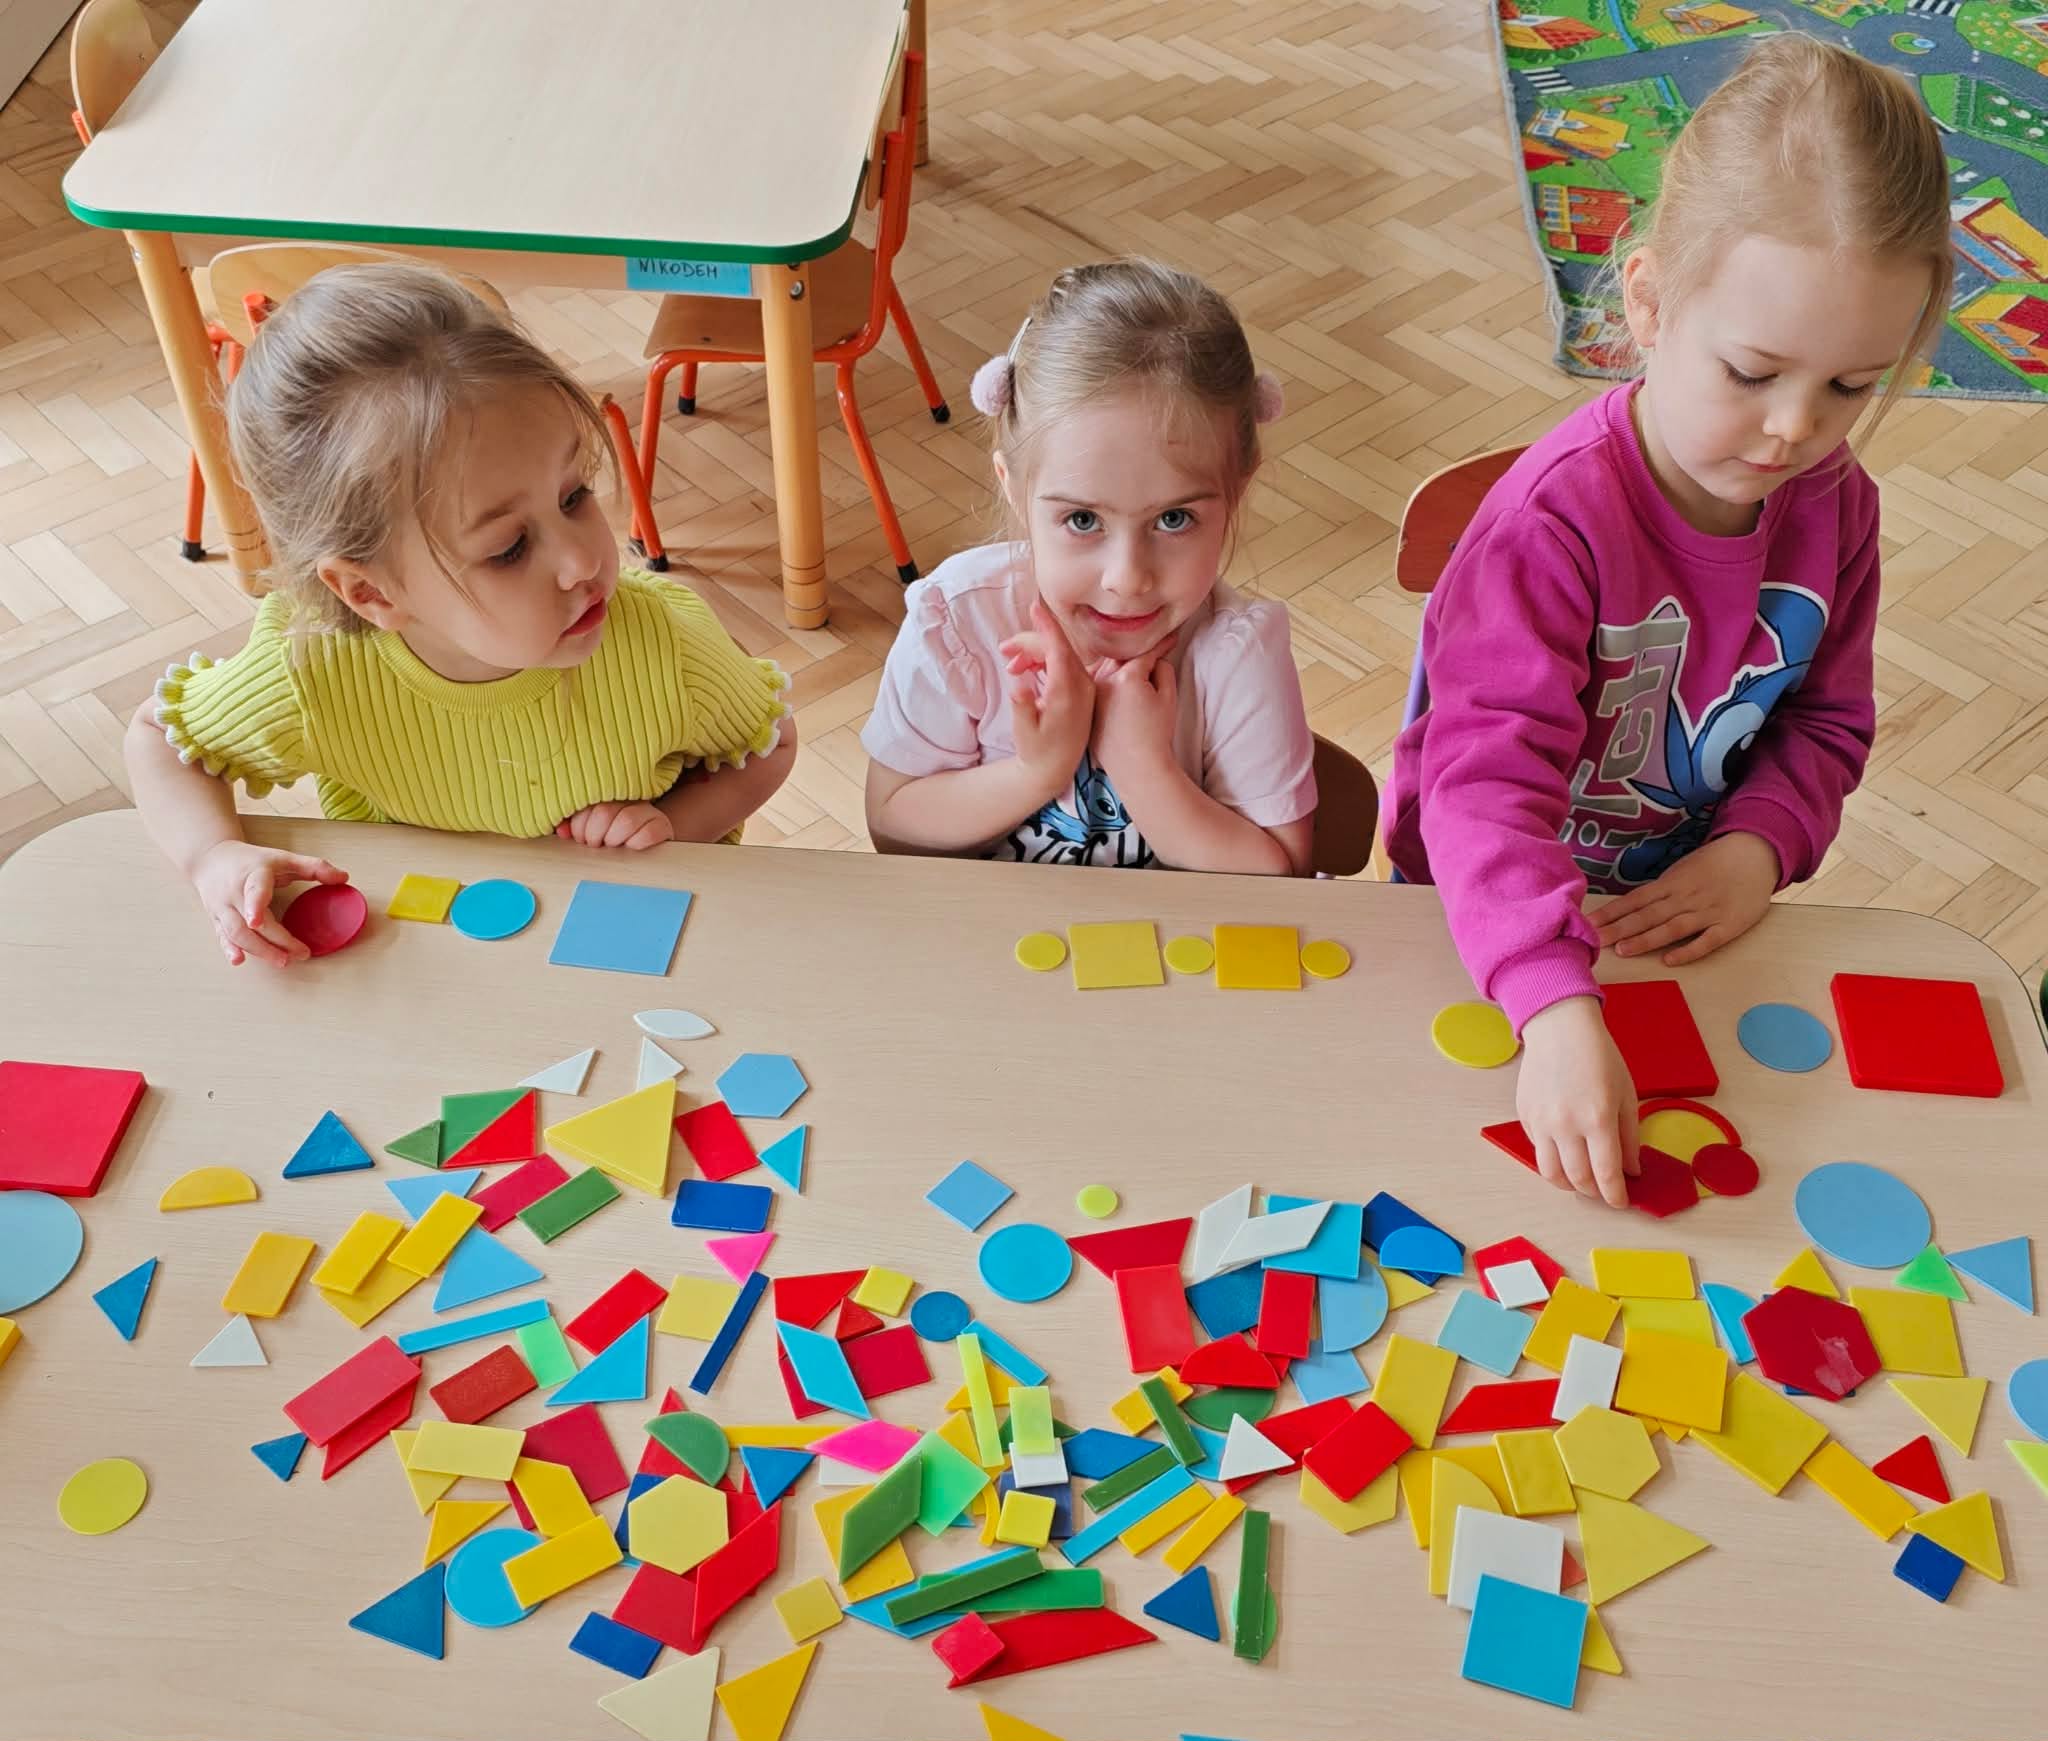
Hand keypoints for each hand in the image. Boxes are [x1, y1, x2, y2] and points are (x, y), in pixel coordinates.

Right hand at [191, 841, 347, 967]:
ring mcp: (222, 908)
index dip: (255, 906)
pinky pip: (221, 937)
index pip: (254, 891)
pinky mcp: (216, 919)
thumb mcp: (284, 858)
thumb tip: (344, 878)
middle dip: (274, 941)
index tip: (257, 921)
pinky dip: (230, 950)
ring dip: (258, 950)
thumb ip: (314, 867)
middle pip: (250, 923)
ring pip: (235, 933)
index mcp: (252, 875)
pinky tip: (239, 961)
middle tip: (300, 954)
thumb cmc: (252, 860)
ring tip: (282, 961)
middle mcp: (234, 893)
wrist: (211, 859)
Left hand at [556, 802, 674, 849]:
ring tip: (613, 846)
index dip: (579, 827)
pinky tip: (632, 847)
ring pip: (625, 822)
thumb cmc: (614, 837)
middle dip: (594, 836)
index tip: (582, 838)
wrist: (649, 843)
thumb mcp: (590, 829)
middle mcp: (627, 798)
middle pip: (603, 813)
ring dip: (614, 840)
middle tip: (597, 845)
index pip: (586, 805)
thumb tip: (562, 832)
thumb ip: (574, 827)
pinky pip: (648, 833)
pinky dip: (636, 844)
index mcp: (606, 794)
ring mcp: (647, 811)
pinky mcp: (662, 826)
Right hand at [997, 601, 1093, 787]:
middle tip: (1004, 650)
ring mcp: (1084, 687)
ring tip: (1011, 666)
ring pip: (1059, 655)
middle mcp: (1081, 686)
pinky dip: (1044, 662)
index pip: (1058, 649)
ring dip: (1034, 654)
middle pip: (1056, 649)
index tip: (1035, 606)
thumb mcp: (1024, 732)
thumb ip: (1021, 707)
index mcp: (1068, 692)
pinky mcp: (1082, 691)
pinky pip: (1064, 665)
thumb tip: (1017, 684)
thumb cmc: (1037, 752)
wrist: (1055, 769)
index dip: (1046, 626)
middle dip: (1029, 643)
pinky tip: (1026, 672)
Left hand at [1089, 638, 1178, 781]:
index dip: (1161, 645)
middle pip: (1123, 657)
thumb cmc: (1155, 735)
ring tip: (1134, 666)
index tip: (1171, 639)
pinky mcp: (1086, 707)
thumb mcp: (1168, 698)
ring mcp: (1091, 694)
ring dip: (1120, 665)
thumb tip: (1156, 660)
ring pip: (1105, 668)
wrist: (1137, 767)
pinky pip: (1095, 685)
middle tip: (1154, 652)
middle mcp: (1104, 681)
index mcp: (1126, 676)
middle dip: (1138, 653)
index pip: (1146, 652)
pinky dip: (1106, 681)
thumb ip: (1164, 670)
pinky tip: (1117, 686)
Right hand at [1517, 996, 1638, 1208]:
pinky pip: (1537, 1149)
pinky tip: (1564, 1149)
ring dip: (1568, 1184)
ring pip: (1551, 1172)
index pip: (1606, 1174)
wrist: (1560, 1029)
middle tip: (1602, 1191)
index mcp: (1598, 1118)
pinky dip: (1552, 1157)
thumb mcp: (1626, 1094)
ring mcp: (1541, 1121)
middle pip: (1578, 1179)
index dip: (1615, 1195)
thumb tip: (1631, 1170)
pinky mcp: (1525, 1115)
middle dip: (1593, 1192)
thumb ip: (1630, 1137)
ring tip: (1580, 1181)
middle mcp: (1566, 1124)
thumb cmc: (1599, 1057)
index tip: (1620, 1201)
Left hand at [1594, 831, 1779, 964]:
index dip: (1611, 912)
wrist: (1756, 853)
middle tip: (1594, 940)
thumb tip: (1627, 909)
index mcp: (1671, 883)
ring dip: (1646, 939)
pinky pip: (1706, 941)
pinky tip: (1669, 960)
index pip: (1634, 900)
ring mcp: (1707, 912)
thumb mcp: (1682, 871)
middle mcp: (1685, 897)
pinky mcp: (1729, 925)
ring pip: (1672, 928)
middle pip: (1647, 915)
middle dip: (1619, 928)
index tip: (1587, 923)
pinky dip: (1688, 951)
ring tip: (1623, 950)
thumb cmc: (1713, 864)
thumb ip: (1660, 891)